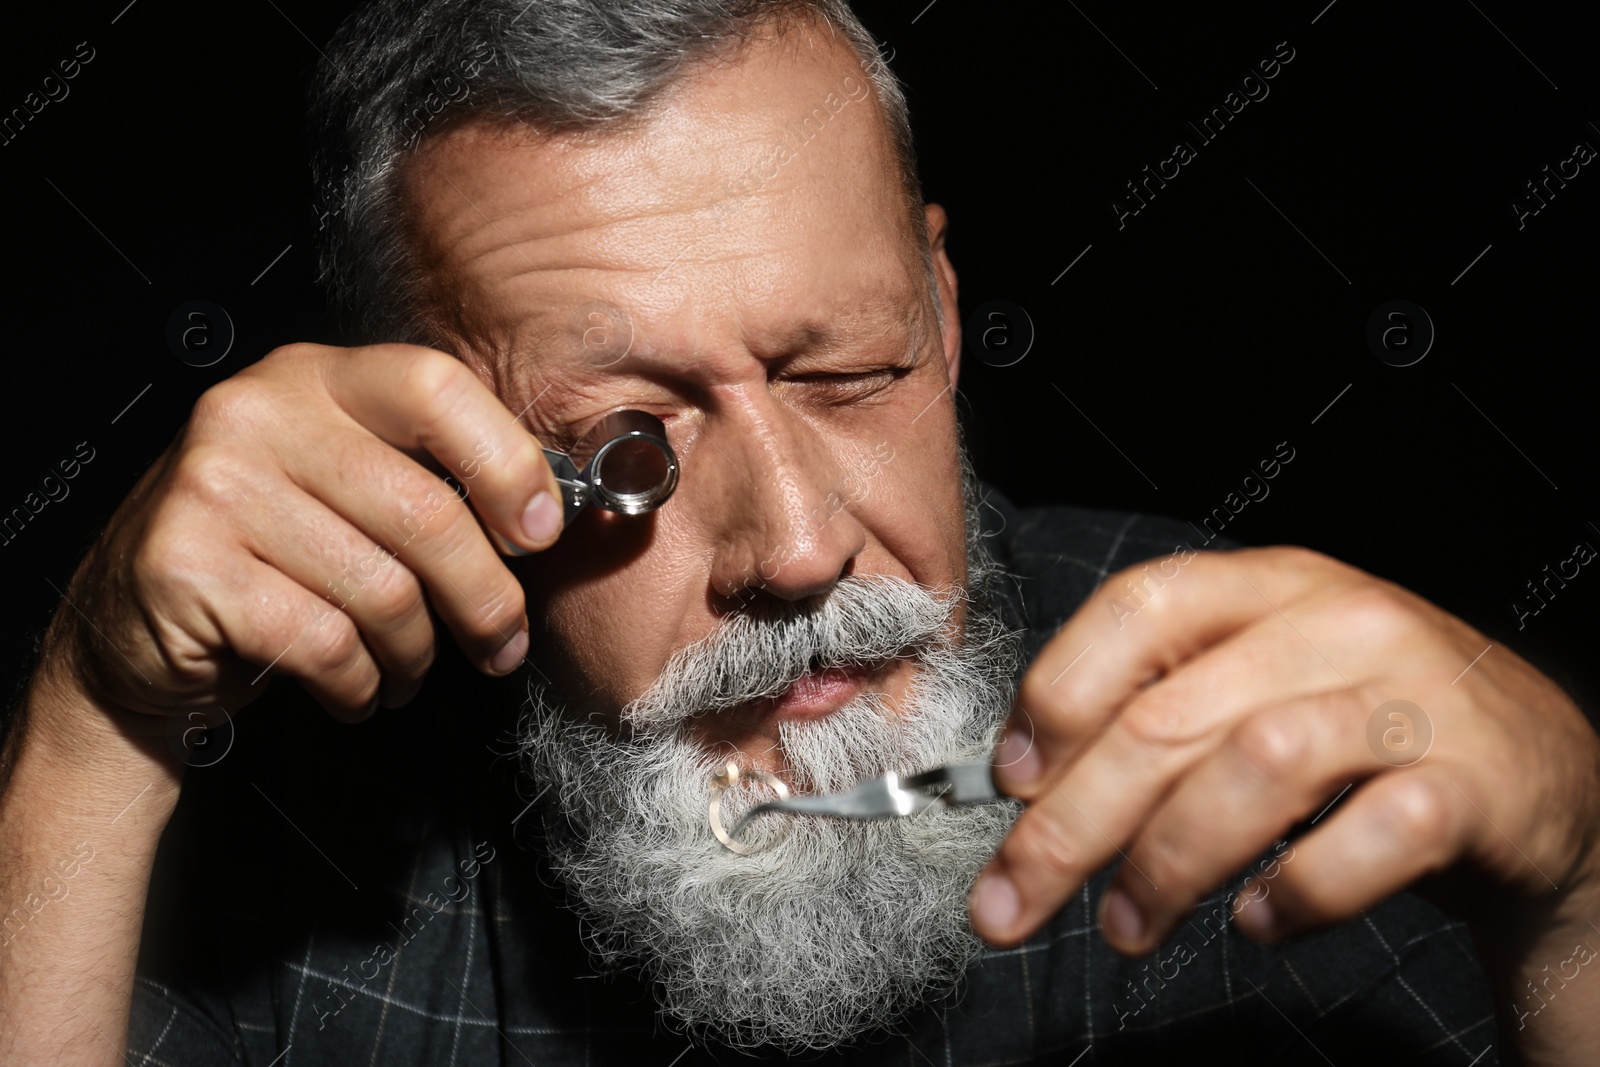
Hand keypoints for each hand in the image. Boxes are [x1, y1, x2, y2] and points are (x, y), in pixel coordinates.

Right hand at [41, 342, 562, 733]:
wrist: (131, 626)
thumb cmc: (267, 556)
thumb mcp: (344, 484)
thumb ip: (427, 475)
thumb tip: (546, 514)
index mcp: (313, 377)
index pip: (436, 388)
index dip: (507, 464)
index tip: (540, 533)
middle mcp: (256, 413)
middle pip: (426, 511)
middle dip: (485, 598)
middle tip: (501, 642)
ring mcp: (212, 486)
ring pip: (383, 590)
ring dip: (416, 653)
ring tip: (408, 668)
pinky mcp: (186, 567)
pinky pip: (327, 643)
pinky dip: (360, 684)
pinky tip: (355, 686)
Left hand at [968, 546, 1599, 960]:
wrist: (1537, 769)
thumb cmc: (1362, 728)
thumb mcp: (1259, 683)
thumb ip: (1160, 707)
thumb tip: (1027, 779)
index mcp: (1268, 586)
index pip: (1141, 607)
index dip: (1059, 693)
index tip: (1011, 782)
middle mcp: (1338, 623)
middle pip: (1171, 716)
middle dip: (1071, 823)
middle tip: (1013, 901)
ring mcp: (1411, 697)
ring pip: (1257, 766)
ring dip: (1168, 862)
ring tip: (1126, 925)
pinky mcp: (1473, 782)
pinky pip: (1372, 837)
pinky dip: (1302, 890)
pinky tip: (1262, 921)